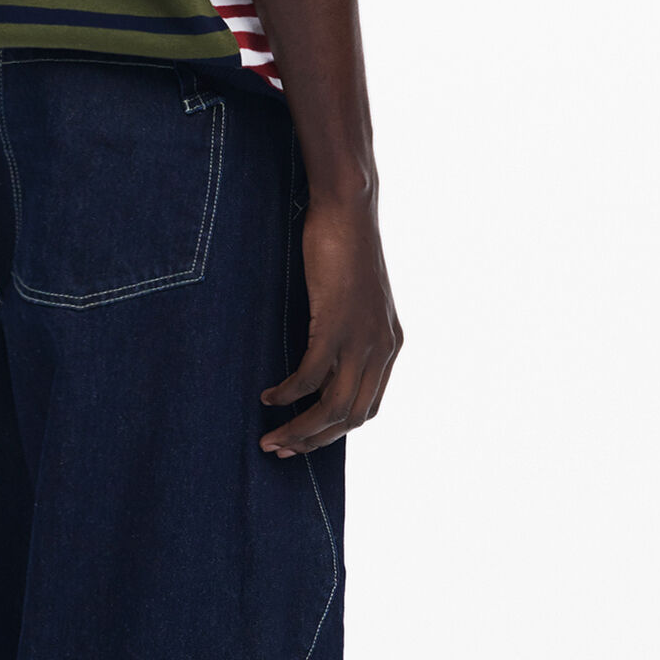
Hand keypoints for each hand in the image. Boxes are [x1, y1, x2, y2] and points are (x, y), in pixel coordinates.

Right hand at [259, 193, 402, 454]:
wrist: (348, 211)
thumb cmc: (343, 250)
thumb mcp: (354, 301)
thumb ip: (348, 333)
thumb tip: (321, 361)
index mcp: (390, 346)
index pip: (368, 408)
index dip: (334, 432)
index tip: (303, 440)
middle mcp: (382, 348)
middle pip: (351, 417)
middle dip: (314, 440)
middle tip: (280, 448)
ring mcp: (361, 338)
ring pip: (333, 406)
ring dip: (299, 428)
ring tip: (270, 436)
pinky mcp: (336, 324)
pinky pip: (310, 376)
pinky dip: (288, 393)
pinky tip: (269, 397)